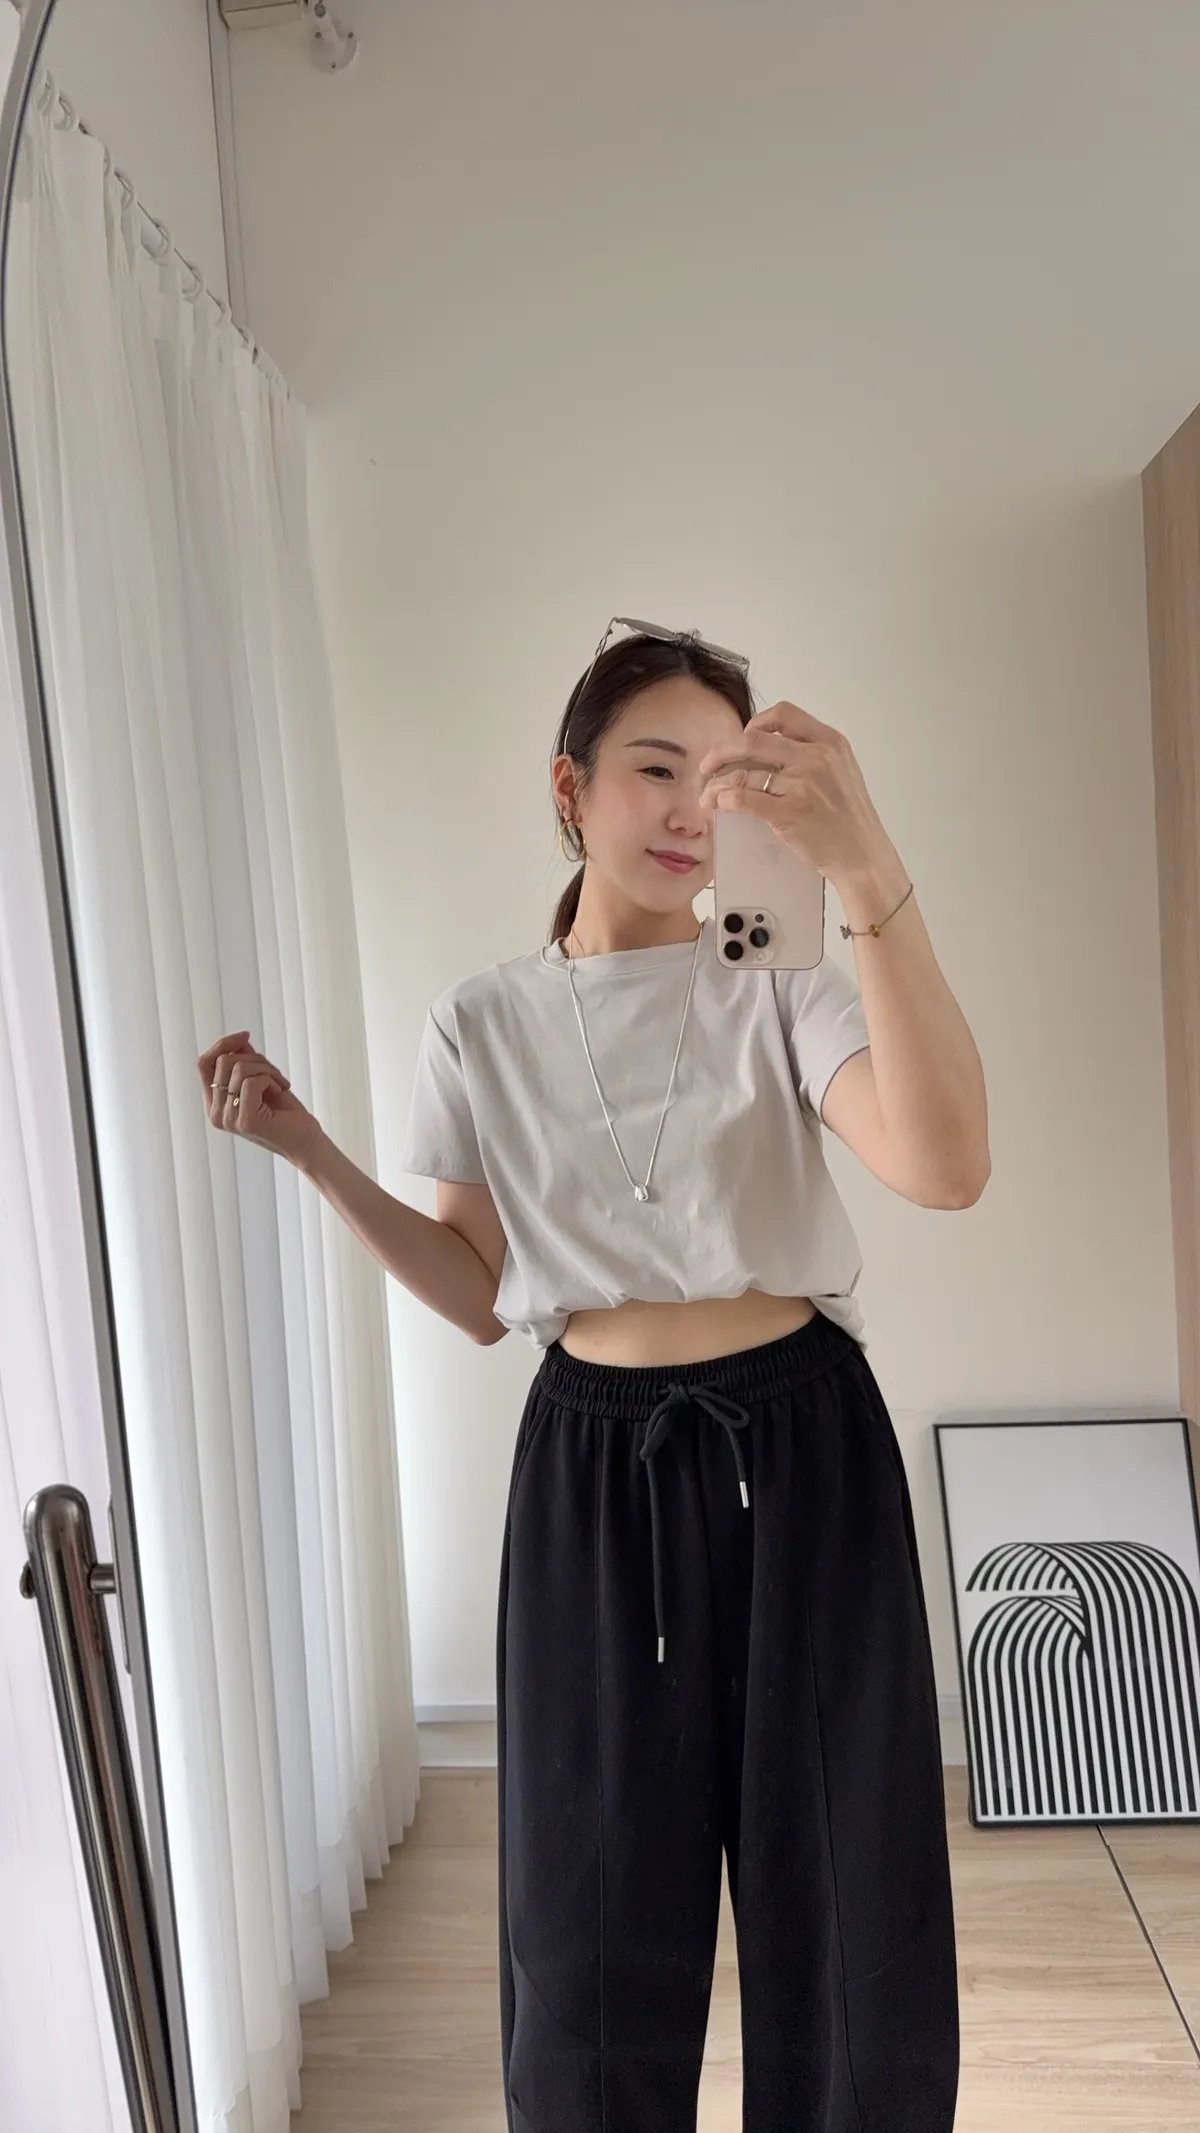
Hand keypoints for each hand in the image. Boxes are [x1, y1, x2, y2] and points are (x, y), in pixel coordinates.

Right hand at [196, 1029, 321, 1168]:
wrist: (307, 1141)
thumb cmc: (286, 1113)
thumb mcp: (261, 1080)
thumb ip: (245, 1061)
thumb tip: (238, 1039)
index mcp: (215, 1104)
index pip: (203, 1064)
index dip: (222, 1044)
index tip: (245, 1035)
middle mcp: (216, 1113)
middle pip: (223, 1061)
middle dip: (255, 1058)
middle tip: (274, 1074)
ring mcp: (229, 1118)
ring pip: (238, 1068)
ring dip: (267, 1069)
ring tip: (279, 1084)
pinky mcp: (245, 1120)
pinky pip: (251, 1081)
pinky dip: (271, 1079)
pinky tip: (280, 1091)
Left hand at [698, 701, 895, 883]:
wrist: (864, 856)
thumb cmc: (851, 821)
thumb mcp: (842, 772)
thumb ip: (813, 755)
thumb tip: (771, 750)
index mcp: (830, 742)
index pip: (784, 714)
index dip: (756, 723)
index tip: (743, 739)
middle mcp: (817, 757)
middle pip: (754, 739)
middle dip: (722, 751)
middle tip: (709, 766)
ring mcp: (803, 784)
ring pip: (743, 770)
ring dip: (717, 781)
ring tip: (707, 792)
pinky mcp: (790, 812)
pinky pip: (743, 798)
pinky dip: (723, 799)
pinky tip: (716, 805)